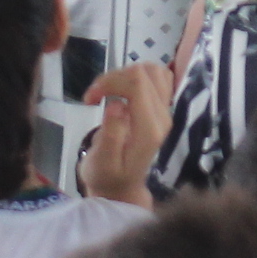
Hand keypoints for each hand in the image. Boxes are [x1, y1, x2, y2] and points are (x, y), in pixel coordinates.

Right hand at [77, 62, 171, 202]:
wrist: (123, 186)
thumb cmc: (108, 176)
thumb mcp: (102, 163)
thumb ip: (111, 135)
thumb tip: (117, 105)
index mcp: (149, 130)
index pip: (137, 84)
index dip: (110, 81)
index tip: (90, 97)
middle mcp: (163, 117)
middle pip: (144, 73)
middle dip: (114, 77)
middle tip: (94, 96)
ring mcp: (166, 111)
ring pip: (154, 71)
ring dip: (126, 74)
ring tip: (108, 91)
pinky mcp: (163, 108)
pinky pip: (159, 78)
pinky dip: (139, 77)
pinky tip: (124, 91)